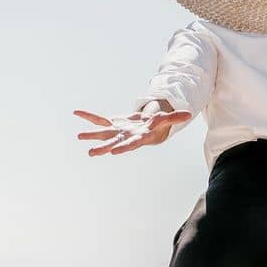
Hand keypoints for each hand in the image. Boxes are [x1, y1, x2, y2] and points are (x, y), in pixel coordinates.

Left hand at [73, 107, 191, 155]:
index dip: (123, 147)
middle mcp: (125, 137)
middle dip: (103, 148)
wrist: (147, 129)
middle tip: (91, 153)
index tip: (114, 152)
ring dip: (91, 135)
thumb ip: (175, 118)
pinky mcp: (112, 124)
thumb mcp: (165, 121)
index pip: (130, 144)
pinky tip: (77, 113)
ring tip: (79, 136)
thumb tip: (189, 115)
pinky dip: (89, 116)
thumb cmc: (157, 126)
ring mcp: (117, 131)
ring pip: (103, 133)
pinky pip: (99, 120)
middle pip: (113, 143)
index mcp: (137, 138)